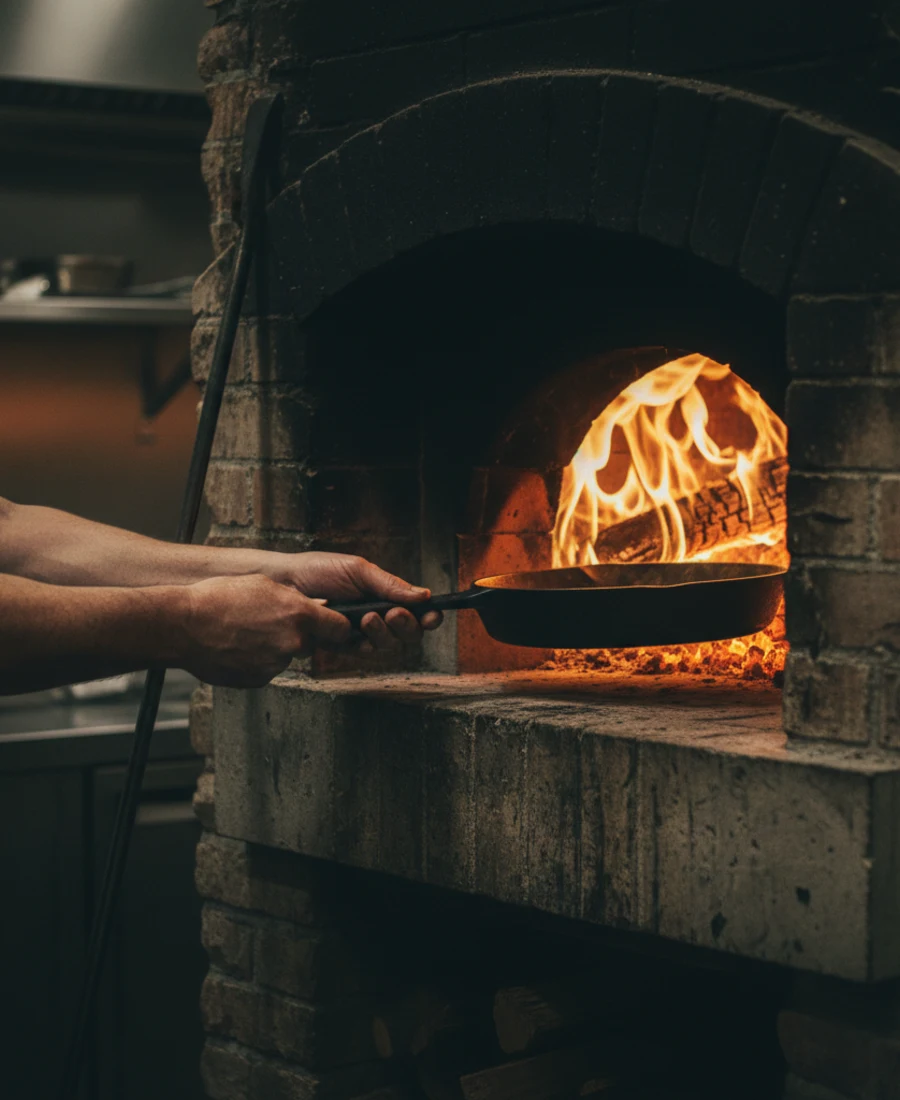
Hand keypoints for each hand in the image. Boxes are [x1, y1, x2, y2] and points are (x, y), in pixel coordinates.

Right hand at [180, 574, 349, 686]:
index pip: (341, 628)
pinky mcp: (258, 680)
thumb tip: (313, 605)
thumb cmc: (219, 598)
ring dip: (273, 648)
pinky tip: (236, 648)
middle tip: (269, 624)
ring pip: (285, 656)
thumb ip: (294, 599)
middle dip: (298, 636)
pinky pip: (266, 670)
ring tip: (244, 634)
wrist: (184, 626)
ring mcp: (275, 665)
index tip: (334, 627)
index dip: (338, 627)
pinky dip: (256, 661)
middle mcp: (293, 642)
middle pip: (310, 643)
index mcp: (299, 615)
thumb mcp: (263, 584)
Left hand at [267, 552, 442, 651]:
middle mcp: (377, 616)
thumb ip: (390, 585)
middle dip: (406, 626)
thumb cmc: (321, 571)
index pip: (417, 612)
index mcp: (386, 596)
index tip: (432, 616)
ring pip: (388, 646)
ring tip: (367, 618)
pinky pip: (362, 653)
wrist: (285, 583)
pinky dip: (364, 644)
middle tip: (393, 614)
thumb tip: (424, 596)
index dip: (429, 617)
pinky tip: (355, 632)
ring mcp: (360, 633)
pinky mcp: (342, 646)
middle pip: (408, 634)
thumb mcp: (359, 571)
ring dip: (383, 634)